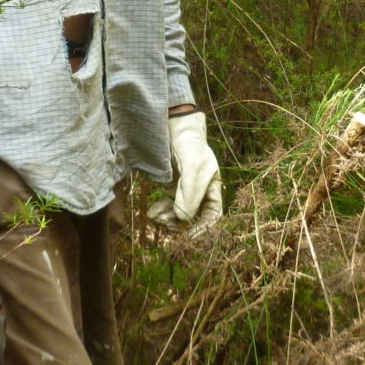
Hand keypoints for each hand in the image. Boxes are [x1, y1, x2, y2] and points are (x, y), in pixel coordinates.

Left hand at [150, 112, 221, 231]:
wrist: (173, 127)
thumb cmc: (189, 145)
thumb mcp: (192, 167)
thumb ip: (190, 192)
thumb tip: (184, 219)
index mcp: (212, 188)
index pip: (213, 215)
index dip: (204, 229)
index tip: (189, 237)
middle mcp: (199, 192)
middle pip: (193, 218)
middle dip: (178, 224)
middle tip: (164, 222)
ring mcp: (184, 190)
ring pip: (178, 215)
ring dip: (167, 219)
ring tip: (155, 216)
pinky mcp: (170, 187)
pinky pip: (167, 207)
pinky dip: (160, 212)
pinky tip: (152, 212)